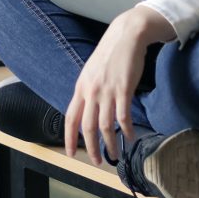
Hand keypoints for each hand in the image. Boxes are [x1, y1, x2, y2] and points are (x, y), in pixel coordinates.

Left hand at [65, 4, 171, 165]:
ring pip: (105, 126)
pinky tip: (130, 138)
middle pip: (87, 127)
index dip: (69, 138)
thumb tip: (86, 111)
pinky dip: (126, 130)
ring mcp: (107, 91)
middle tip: (97, 161)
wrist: (126, 36)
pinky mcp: (124, 89)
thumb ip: (88, 91)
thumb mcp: (91, 72)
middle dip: (91, 148)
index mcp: (81, 87)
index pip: (71, 118)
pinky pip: (123, 117)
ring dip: (110, 144)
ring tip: (114, 155)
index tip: (70, 154)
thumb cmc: (110, 55)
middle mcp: (91, 91)